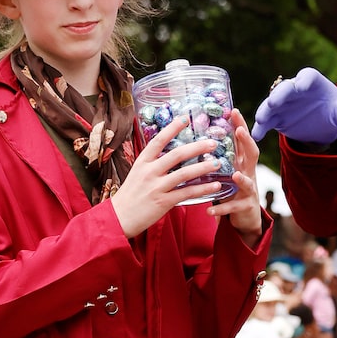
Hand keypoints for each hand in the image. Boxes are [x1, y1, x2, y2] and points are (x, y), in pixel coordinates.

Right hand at [111, 114, 224, 239]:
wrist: (119, 218)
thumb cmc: (130, 196)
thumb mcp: (137, 174)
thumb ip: (152, 165)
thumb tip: (169, 156)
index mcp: (142, 162)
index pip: (158, 141)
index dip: (172, 128)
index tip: (185, 119)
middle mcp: (150, 172)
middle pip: (176, 155)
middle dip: (196, 147)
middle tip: (212, 143)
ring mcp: (157, 187)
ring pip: (184, 174)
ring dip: (203, 167)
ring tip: (217, 163)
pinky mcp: (163, 202)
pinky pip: (187, 193)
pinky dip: (203, 189)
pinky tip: (215, 186)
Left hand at [206, 111, 264, 240]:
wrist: (245, 217)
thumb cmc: (232, 189)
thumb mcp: (227, 171)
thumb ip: (218, 156)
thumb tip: (197, 138)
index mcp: (242, 163)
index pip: (243, 141)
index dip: (240, 125)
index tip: (233, 111)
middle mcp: (248, 173)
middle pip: (252, 154)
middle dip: (247, 142)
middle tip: (239, 131)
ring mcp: (249, 190)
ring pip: (248, 182)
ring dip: (241, 178)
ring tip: (234, 175)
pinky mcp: (245, 207)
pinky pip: (233, 207)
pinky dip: (221, 209)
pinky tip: (208, 210)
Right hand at [252, 68, 336, 144]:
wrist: (322, 123)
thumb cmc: (334, 112)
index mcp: (312, 81)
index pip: (307, 77)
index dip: (304, 80)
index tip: (300, 85)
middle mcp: (294, 89)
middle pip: (285, 88)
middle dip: (279, 95)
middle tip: (273, 103)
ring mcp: (283, 103)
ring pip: (271, 104)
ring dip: (265, 111)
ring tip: (261, 120)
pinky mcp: (277, 117)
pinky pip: (267, 121)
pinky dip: (261, 128)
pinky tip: (256, 136)